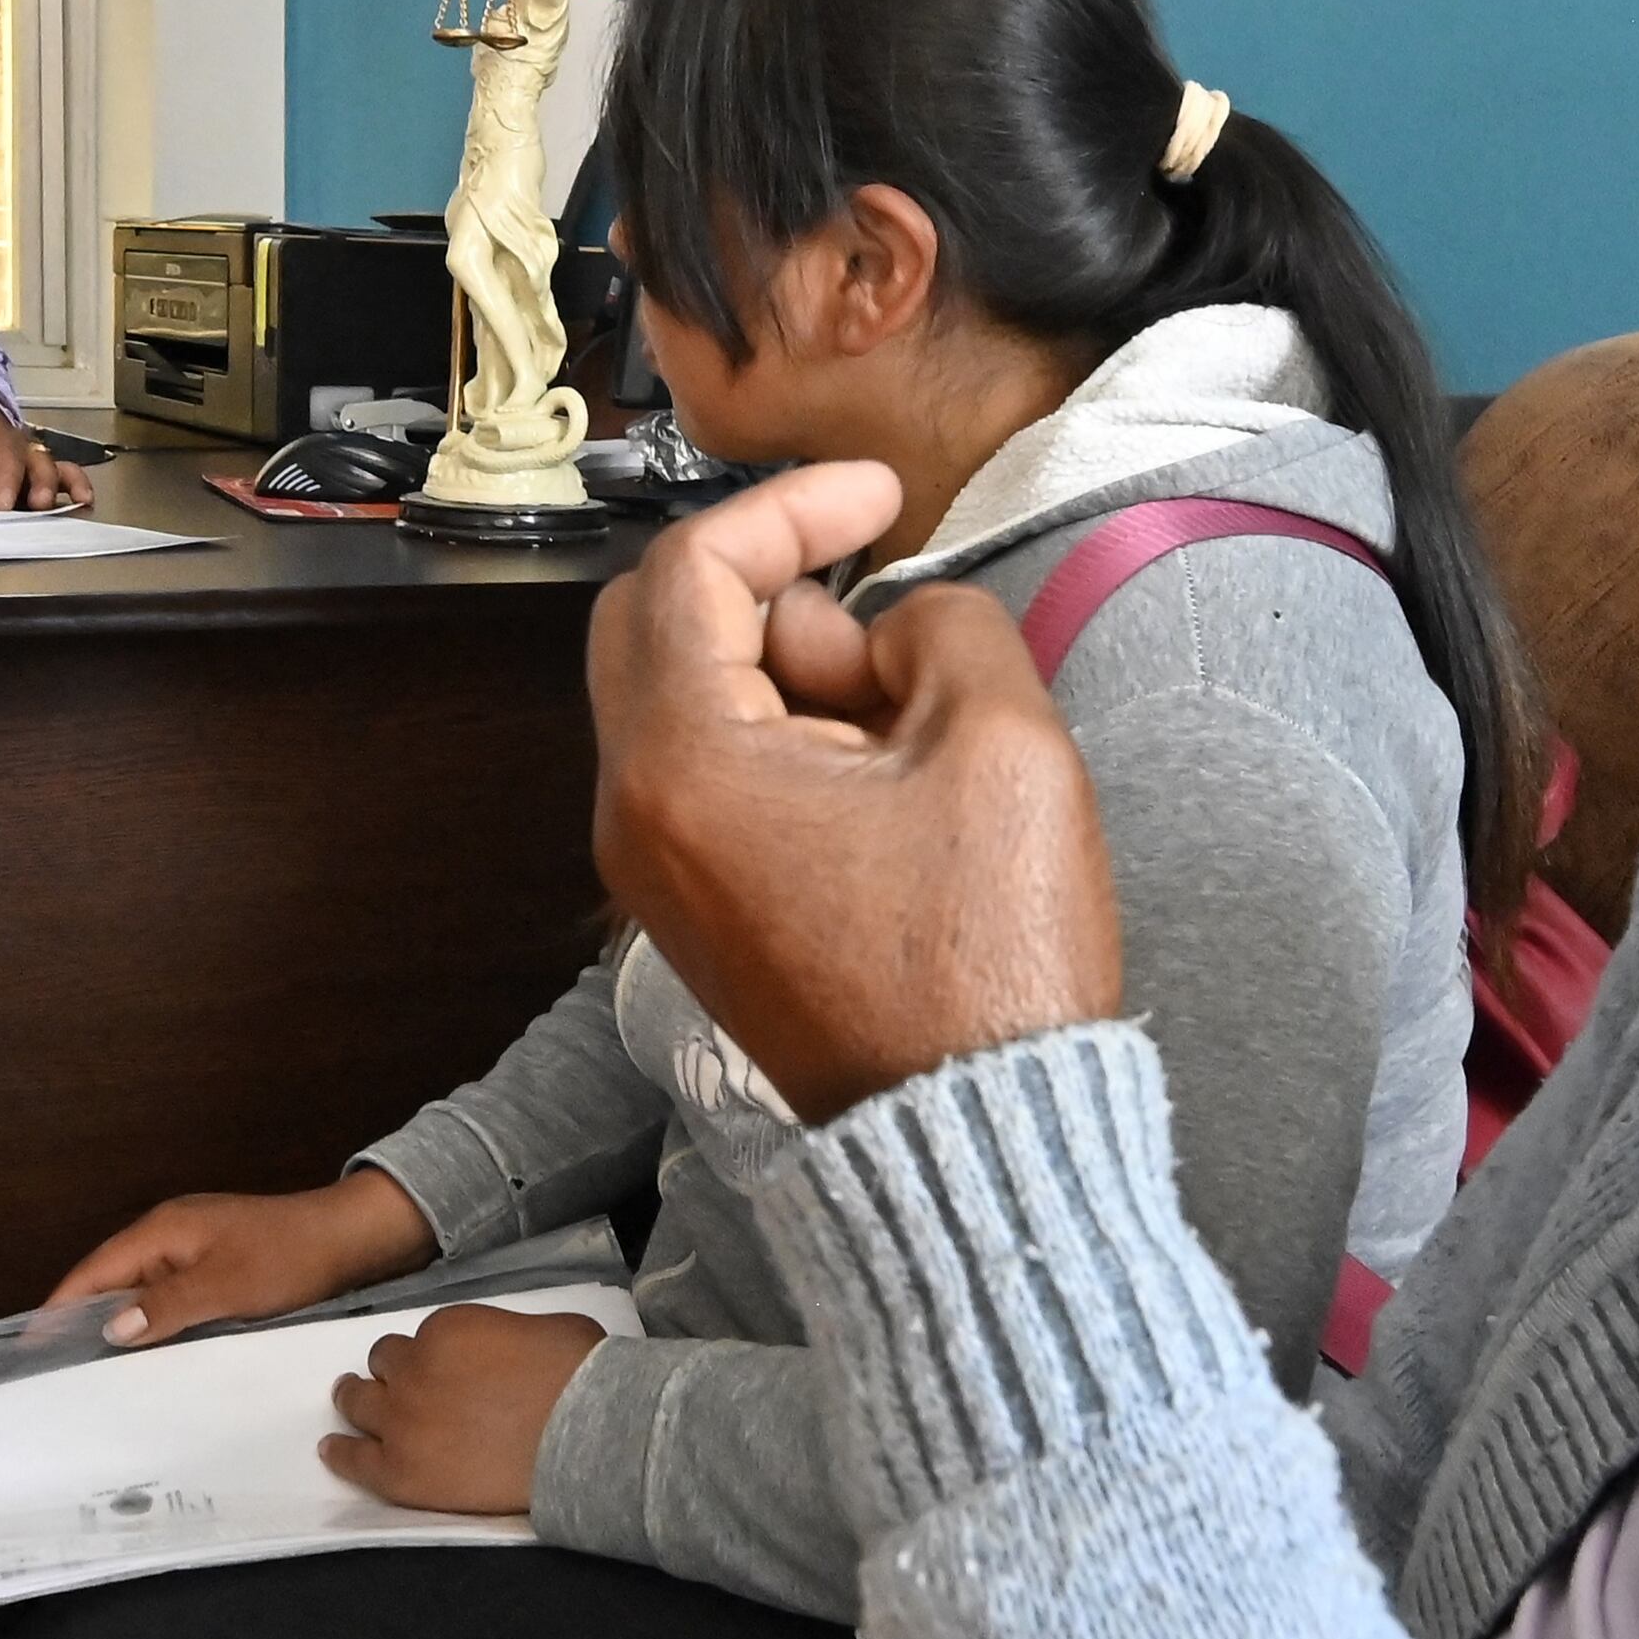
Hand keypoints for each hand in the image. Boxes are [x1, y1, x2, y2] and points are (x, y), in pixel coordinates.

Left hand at [0, 388, 91, 509]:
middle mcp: (1, 438)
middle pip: (9, 456)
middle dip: (8, 480)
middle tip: (3, 505)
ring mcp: (24, 450)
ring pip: (40, 462)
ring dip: (45, 483)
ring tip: (43, 504)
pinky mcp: (40, 462)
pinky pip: (64, 468)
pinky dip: (77, 482)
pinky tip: (84, 499)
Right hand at [41, 1168, 437, 1348]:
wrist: (348, 1238)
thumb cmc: (290, 1256)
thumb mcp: (227, 1286)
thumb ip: (168, 1306)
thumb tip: (112, 1328)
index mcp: (163, 1230)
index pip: (94, 1271)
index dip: (60, 1308)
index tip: (30, 1346)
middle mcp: (168, 1234)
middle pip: (109, 1280)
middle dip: (80, 1319)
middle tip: (53, 1370)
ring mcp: (190, 1248)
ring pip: (138, 1290)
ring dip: (116, 1324)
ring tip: (89, 1370)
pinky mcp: (211, 1264)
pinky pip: (165, 1295)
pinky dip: (149, 1321)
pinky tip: (146, 1352)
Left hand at [321, 1304, 607, 1513]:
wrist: (583, 1438)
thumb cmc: (579, 1376)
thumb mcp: (544, 1328)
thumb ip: (507, 1335)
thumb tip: (512, 1352)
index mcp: (446, 1329)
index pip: (419, 1339)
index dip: (429, 1355)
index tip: (441, 1369)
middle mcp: (413, 1369)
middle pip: (383, 1366)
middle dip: (390, 1374)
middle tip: (394, 1385)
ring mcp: (402, 1421)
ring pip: (359, 1404)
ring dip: (357, 1401)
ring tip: (349, 1404)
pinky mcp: (401, 1471)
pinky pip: (355, 1460)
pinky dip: (341, 1453)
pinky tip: (332, 1450)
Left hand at [587, 461, 1123, 1124]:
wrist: (975, 1144)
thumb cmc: (986, 972)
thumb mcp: (1002, 742)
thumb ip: (945, 624)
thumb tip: (899, 621)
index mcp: (682, 766)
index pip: (691, 569)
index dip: (792, 506)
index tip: (877, 494)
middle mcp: (636, 816)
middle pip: (661, 624)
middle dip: (776, 589)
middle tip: (883, 609)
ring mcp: (658, 871)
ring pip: (691, 699)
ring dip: (795, 674)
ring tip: (913, 730)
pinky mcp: (700, 907)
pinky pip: (717, 774)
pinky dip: (792, 741)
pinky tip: (892, 781)